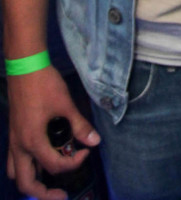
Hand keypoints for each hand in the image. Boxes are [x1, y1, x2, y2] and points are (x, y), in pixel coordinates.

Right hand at [6, 64, 99, 199]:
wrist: (25, 66)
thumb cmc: (44, 84)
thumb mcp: (65, 104)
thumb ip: (80, 125)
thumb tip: (95, 141)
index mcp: (32, 141)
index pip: (55, 165)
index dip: (74, 163)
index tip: (85, 151)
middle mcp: (19, 146)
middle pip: (26, 184)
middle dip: (44, 193)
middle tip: (62, 195)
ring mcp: (13, 141)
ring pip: (16, 173)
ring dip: (32, 181)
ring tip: (49, 180)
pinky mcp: (13, 133)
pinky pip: (15, 160)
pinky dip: (27, 166)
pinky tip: (41, 158)